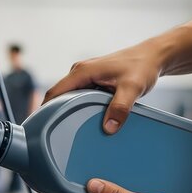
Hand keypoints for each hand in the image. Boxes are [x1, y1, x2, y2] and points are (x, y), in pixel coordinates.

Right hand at [44, 40, 165, 133]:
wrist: (154, 57)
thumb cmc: (142, 67)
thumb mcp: (132, 89)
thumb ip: (120, 108)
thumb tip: (108, 128)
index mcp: (82, 72)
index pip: (54, 92)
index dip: (43, 110)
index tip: (38, 127)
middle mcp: (80, 72)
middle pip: (58, 96)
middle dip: (53, 113)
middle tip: (51, 135)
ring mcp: (85, 75)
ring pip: (69, 96)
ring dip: (66, 111)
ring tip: (64, 131)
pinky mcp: (93, 79)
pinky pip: (78, 95)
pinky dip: (77, 107)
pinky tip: (81, 120)